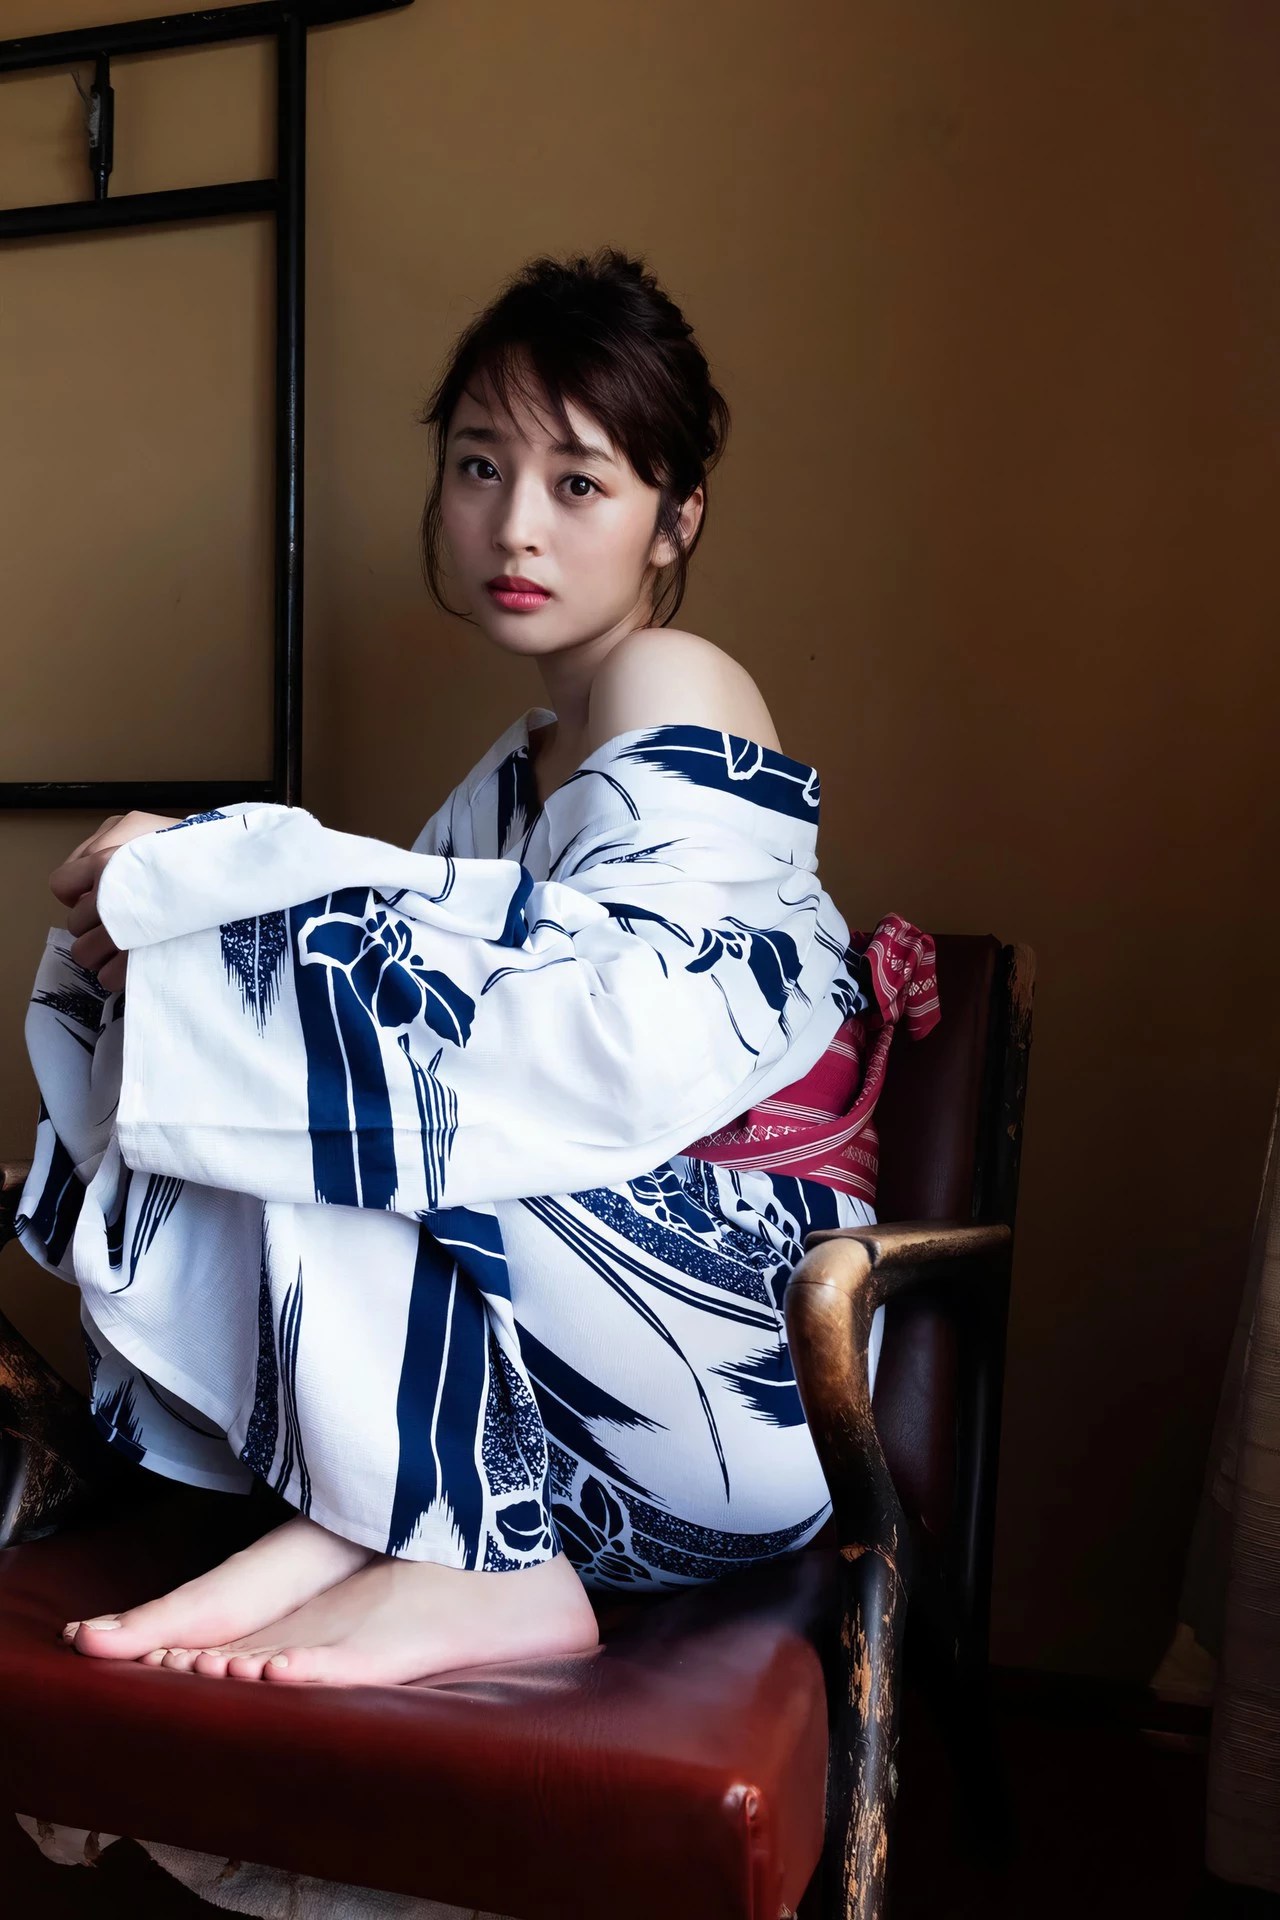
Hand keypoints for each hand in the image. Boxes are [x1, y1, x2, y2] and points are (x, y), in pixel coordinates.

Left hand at [50, 811, 183, 995]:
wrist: (242, 877)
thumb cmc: (196, 854)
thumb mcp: (148, 831)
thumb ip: (108, 847)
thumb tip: (79, 887)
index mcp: (108, 858)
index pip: (63, 884)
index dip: (78, 894)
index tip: (98, 898)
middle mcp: (110, 891)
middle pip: (75, 922)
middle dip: (94, 927)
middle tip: (123, 923)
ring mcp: (124, 927)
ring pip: (84, 952)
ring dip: (102, 954)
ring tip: (129, 946)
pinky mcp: (138, 959)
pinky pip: (108, 976)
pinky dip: (119, 975)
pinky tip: (138, 963)